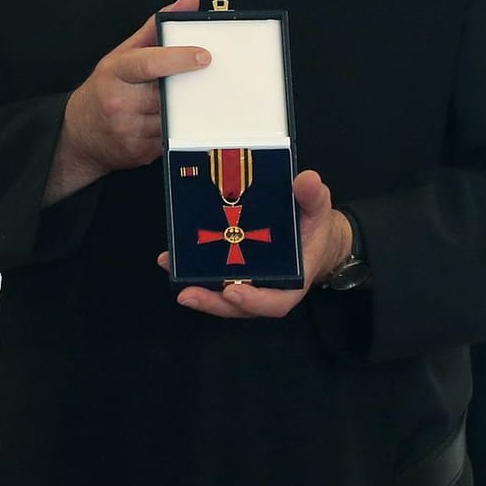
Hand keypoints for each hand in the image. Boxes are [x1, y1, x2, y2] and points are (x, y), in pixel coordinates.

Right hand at [47, 0, 207, 203]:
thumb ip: (155, 28)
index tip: (204, 56)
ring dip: (185, 112)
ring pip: (172, 119)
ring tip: (187, 102)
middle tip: (211, 81)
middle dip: (189, 88)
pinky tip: (168, 124)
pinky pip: (169, 140)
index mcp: (115, 72)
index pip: (149, 63)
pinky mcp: (138, 153)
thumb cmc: (104, 88)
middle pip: (167, 94)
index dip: (179, 59)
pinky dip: (175, 132)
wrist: (77, 135)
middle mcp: (118, 101)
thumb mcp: (122, 55)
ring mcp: (128, 130)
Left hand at [162, 169, 355, 318]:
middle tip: (187, 293)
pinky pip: (211, 276)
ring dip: (195, 287)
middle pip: (238, 306)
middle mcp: (266, 286)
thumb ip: (314, 196)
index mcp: (293, 280)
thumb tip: (307, 179)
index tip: (233, 292)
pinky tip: (168, 257)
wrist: (310, 232)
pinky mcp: (231, 270)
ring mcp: (247, 281)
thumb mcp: (318, 208)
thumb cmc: (313, 225)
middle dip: (212, 301)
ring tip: (169, 267)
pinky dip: (190, 269)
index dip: (254, 302)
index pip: (275, 302)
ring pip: (220, 294)